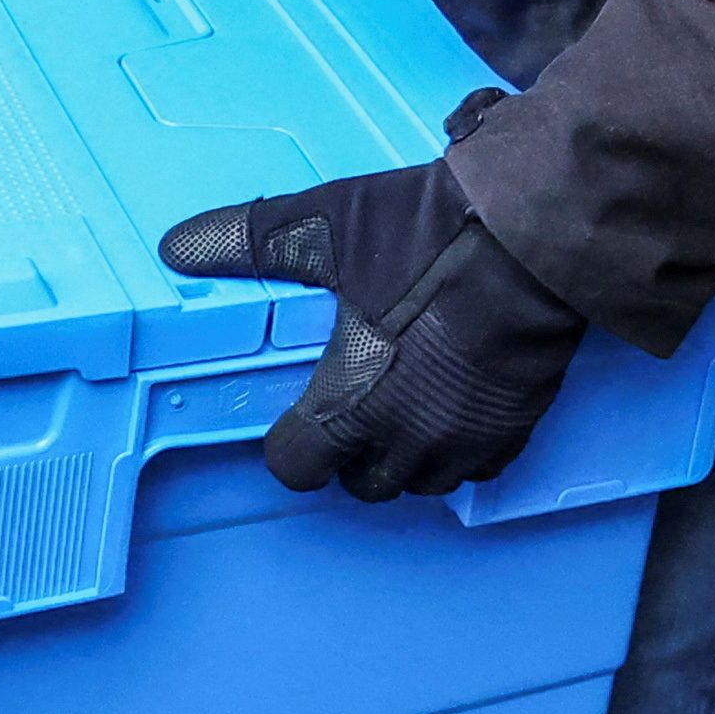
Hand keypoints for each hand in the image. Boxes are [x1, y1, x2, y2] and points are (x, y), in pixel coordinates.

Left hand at [157, 152, 590, 500]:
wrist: (537, 237)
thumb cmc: (429, 238)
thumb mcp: (328, 228)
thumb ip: (248, 242)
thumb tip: (176, 246)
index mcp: (350, 403)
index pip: (297, 467)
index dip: (289, 444)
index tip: (294, 417)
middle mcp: (408, 439)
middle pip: (362, 485)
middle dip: (351, 453)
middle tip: (353, 403)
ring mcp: (467, 440)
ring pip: (422, 483)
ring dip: (406, 457)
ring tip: (405, 406)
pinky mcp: (518, 428)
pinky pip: (479, 466)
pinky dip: (462, 448)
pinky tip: (460, 405)